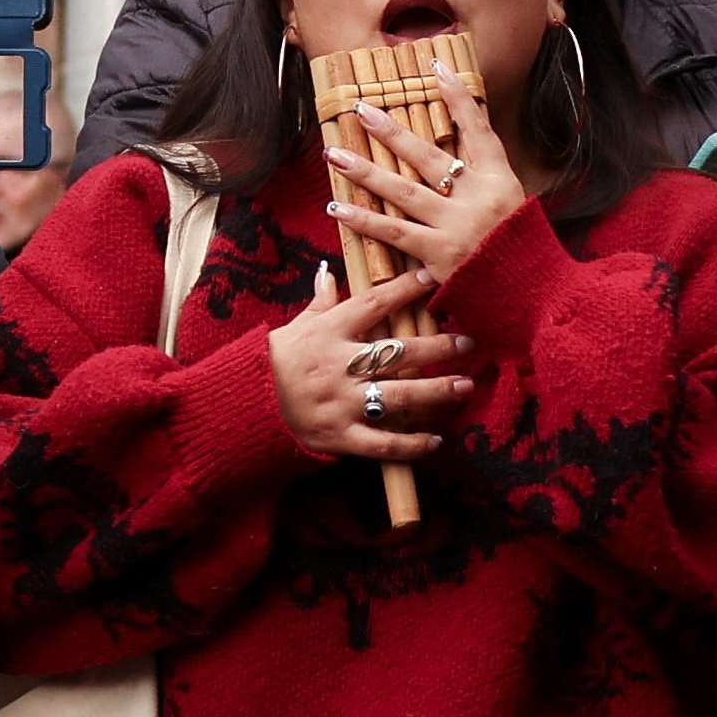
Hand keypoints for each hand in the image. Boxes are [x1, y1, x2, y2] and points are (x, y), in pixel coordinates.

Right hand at [265, 261, 477, 466]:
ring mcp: (341, 403)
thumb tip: (328, 271)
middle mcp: (338, 366)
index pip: (373, 305)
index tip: (432, 279)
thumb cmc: (277, 362)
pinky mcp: (340, 436)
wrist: (247, 405)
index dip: (403, 290)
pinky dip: (410, 445)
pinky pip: (382, 443)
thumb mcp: (295, 327)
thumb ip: (320, 303)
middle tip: (469, 342)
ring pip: (397, 396)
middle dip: (437, 347)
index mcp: (328, 333)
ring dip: (435, 391)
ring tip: (465, 385)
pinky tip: (435, 441)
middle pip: (397, 353)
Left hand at [318, 71, 529, 291]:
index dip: (458, 97)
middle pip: (428, 156)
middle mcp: (478, 197)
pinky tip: (338, 207)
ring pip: (402, 190)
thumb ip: (485, 179)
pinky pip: (394, 232)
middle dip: (391, 131)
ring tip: (333, 154)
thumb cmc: (521, 250)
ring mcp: (457, 224)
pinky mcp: (440, 253)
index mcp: (501, 180)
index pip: (479, 129)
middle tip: (360, 109)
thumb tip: (455, 152)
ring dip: (364, 171)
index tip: (436, 66)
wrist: (536, 295)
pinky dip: (364, 220)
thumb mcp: (514, 205)